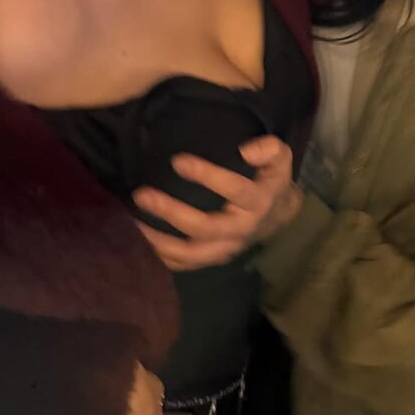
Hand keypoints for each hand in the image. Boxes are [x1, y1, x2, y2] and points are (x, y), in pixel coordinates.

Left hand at [133, 136, 301, 271]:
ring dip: (159, 240)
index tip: (177, 161)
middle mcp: (241, 230)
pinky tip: (139, 241)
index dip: (207, 176)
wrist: (276, 216)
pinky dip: (160, 257)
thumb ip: (270, 149)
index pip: (234, 190)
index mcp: (258, 202)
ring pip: (190, 252)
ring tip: (133, 221)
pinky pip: (184, 264)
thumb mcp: (280, 159)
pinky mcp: (212, 259)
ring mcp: (225, 249)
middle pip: (204, 227)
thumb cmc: (269, 180)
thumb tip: (246, 150)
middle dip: (171, 212)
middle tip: (142, 195)